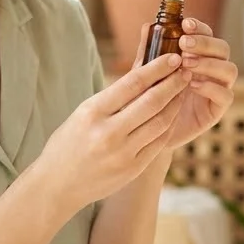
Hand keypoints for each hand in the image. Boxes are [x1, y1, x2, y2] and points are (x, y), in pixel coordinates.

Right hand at [39, 53, 190, 210]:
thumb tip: (143, 75)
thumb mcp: (82, 114)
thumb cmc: (69, 143)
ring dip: (176, 103)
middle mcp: (108, 132)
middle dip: (173, 83)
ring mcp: (122, 153)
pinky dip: (169, 125)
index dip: (157, 68)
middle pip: (152, 101)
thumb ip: (111, 98)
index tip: (172, 57)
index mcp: (92, 112)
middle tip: (186, 70)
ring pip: (160, 122)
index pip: (132, 83)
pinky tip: (173, 114)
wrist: (57, 185)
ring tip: (183, 90)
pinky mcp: (132, 169)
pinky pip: (159, 142)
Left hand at [152, 17, 236, 149]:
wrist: (147, 132)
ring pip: (229, 70)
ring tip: (186, 65)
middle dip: (205, 44)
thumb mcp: (145, 73)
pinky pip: (226, 96)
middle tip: (184, 45)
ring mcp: (217, 89)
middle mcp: (211, 70)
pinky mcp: (217, 110)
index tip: (185, 24)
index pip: (207, 35)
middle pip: (223, 48)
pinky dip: (211, 87)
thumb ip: (149, 52)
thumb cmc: (148, 98)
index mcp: (197, 56)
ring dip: (209, 64)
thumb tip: (147, 25)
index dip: (199, 28)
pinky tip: (193, 85)